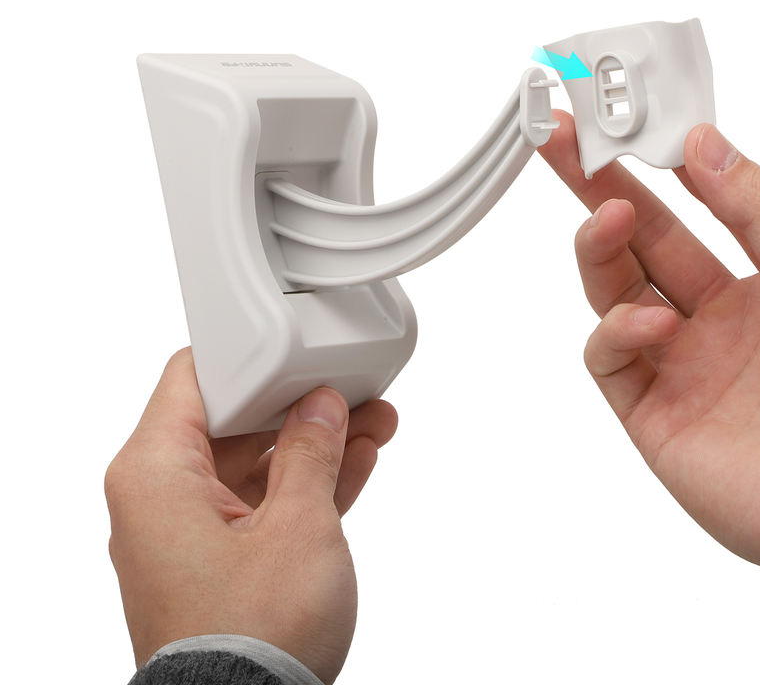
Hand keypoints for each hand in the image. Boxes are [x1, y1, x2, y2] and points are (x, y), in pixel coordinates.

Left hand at [105, 348, 397, 683]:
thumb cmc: (251, 637)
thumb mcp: (299, 525)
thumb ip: (313, 453)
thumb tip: (322, 408)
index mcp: (155, 474)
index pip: (195, 378)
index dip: (254, 360)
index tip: (302, 353)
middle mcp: (161, 500)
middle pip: (233, 420)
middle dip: (301, 404)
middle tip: (352, 388)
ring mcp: (191, 535)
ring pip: (257, 463)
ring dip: (316, 445)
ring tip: (373, 422)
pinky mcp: (219, 564)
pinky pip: (264, 503)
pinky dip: (306, 484)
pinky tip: (356, 461)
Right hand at [540, 112, 759, 611]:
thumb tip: (706, 142)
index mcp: (758, 280)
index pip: (692, 205)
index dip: (656, 161)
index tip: (628, 119)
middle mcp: (710, 316)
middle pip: (638, 237)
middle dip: (596, 183)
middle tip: (558, 138)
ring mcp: (677, 363)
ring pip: (611, 289)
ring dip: (601, 245)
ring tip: (609, 216)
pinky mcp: (650, 411)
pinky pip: (609, 356)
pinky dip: (617, 331)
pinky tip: (651, 326)